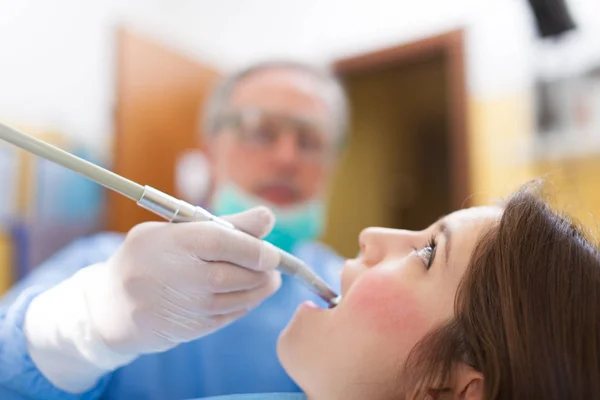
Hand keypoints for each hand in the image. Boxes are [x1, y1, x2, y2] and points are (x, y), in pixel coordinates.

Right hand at [24, 207, 281, 392]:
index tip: (271, 251)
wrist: (112, 307)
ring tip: (267, 278)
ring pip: (239, 298)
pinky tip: (247, 294)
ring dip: (261, 288)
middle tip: (273, 264)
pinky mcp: (192, 328)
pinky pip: (231, 315)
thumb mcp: (174, 231)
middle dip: (262, 270)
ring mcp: (185, 306)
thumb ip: (224, 225)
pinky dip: (246, 304)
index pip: (221, 241)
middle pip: (235, 274)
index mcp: (171, 242)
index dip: (253, 246)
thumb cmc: (150, 258)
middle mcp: (177, 276)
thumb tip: (268, 217)